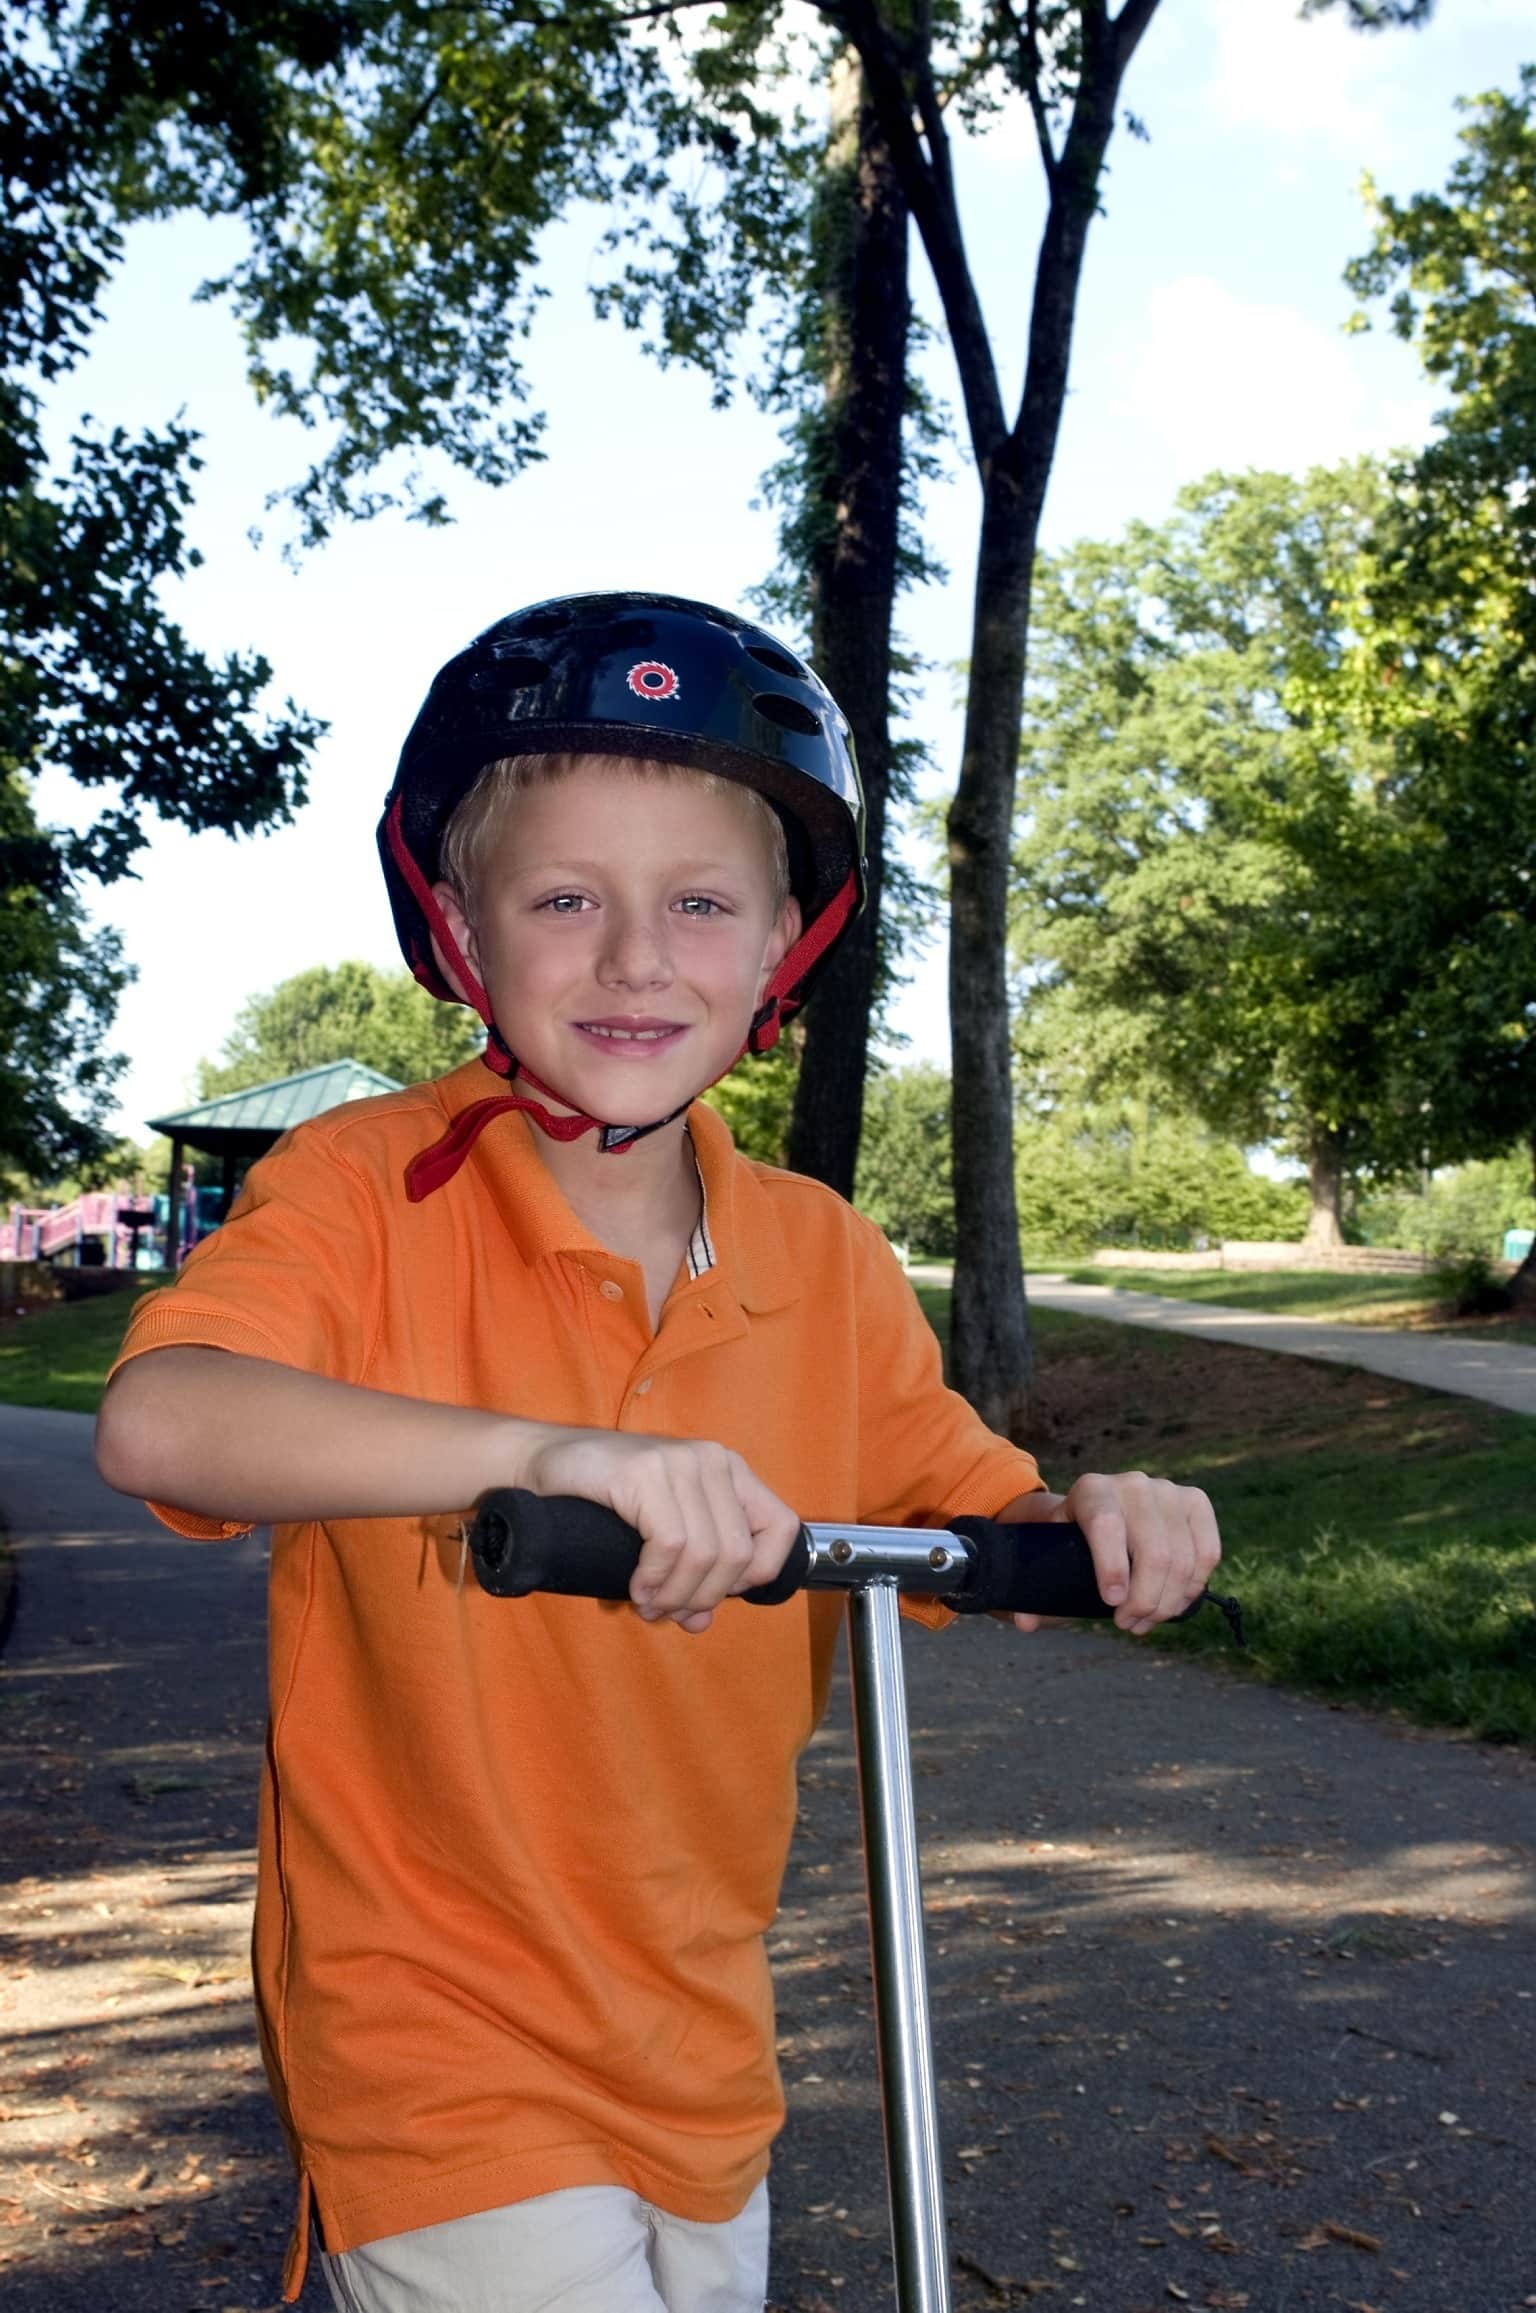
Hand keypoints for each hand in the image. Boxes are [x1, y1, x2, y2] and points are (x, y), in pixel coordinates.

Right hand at [522, 1426, 801, 1634]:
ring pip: (704, 1554)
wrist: (543, 1462)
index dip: (757, 1574)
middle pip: (737, 1554)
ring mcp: (680, 1462)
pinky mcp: (646, 1473)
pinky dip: (655, 1579)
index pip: (782, 1528)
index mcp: (729, 1470)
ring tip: (648, 1605)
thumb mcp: (661, 1534)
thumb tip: (702, 1622)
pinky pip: (669, 1544)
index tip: (716, 1594)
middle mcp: (713, 1460)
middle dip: (702, 1597)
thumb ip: (689, 1573)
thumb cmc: (604, 1499)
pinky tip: (637, 1588)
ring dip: (675, 1595)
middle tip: (666, 1613)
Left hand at [1009, 1472, 1219, 1635]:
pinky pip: (1207, 1554)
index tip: (1111, 1605)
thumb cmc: (1072, 1542)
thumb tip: (1026, 1622)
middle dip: (1144, 1601)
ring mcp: (1168, 1491)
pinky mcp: (1196, 1503)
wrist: (1100, 1510)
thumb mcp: (1049, 1558)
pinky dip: (1192, 1588)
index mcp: (1091, 1490)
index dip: (1112, 1568)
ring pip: (1182, 1559)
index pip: (1106, 1525)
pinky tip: (1173, 1604)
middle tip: (1127, 1624)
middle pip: (1153, 1552)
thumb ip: (1034, 1592)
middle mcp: (1132, 1484)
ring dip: (1168, 1603)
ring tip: (1146, 1621)